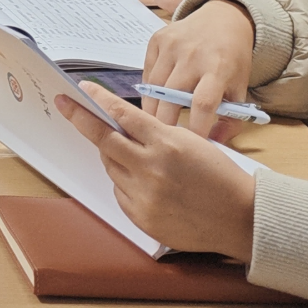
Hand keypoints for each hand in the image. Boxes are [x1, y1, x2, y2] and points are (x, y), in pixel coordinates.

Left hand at [56, 82, 255, 260]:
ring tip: (135, 157)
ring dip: (114, 156)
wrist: (241, 218)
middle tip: (66, 105)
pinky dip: (125, 183)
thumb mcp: (191, 141)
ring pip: (111, 166)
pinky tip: (146, 184)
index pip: (123, 115)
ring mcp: (145, 195)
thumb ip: (156, 133)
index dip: (98, 100)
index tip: (80, 89)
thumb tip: (121, 123)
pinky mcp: (142, 217)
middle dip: (81, 119)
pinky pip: (120, 192)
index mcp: (167, 143)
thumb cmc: (220, 176)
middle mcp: (151, 168)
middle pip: (104, 139)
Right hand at [142, 0, 257, 139]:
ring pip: (153, 87)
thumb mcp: (241, 88)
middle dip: (165, 123)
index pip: (203, 103)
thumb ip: (231, 120)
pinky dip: (148, 90)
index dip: (195, 127)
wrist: (223, 19)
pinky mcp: (157, 39)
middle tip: (163, 141)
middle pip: (171, 97)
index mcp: (219, 69)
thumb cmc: (232, 59)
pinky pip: (147, 72)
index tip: (191, 145)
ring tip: (155, 125)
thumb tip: (212, 144)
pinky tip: (154, 100)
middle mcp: (194, 55)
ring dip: (152, 109)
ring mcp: (172, 45)